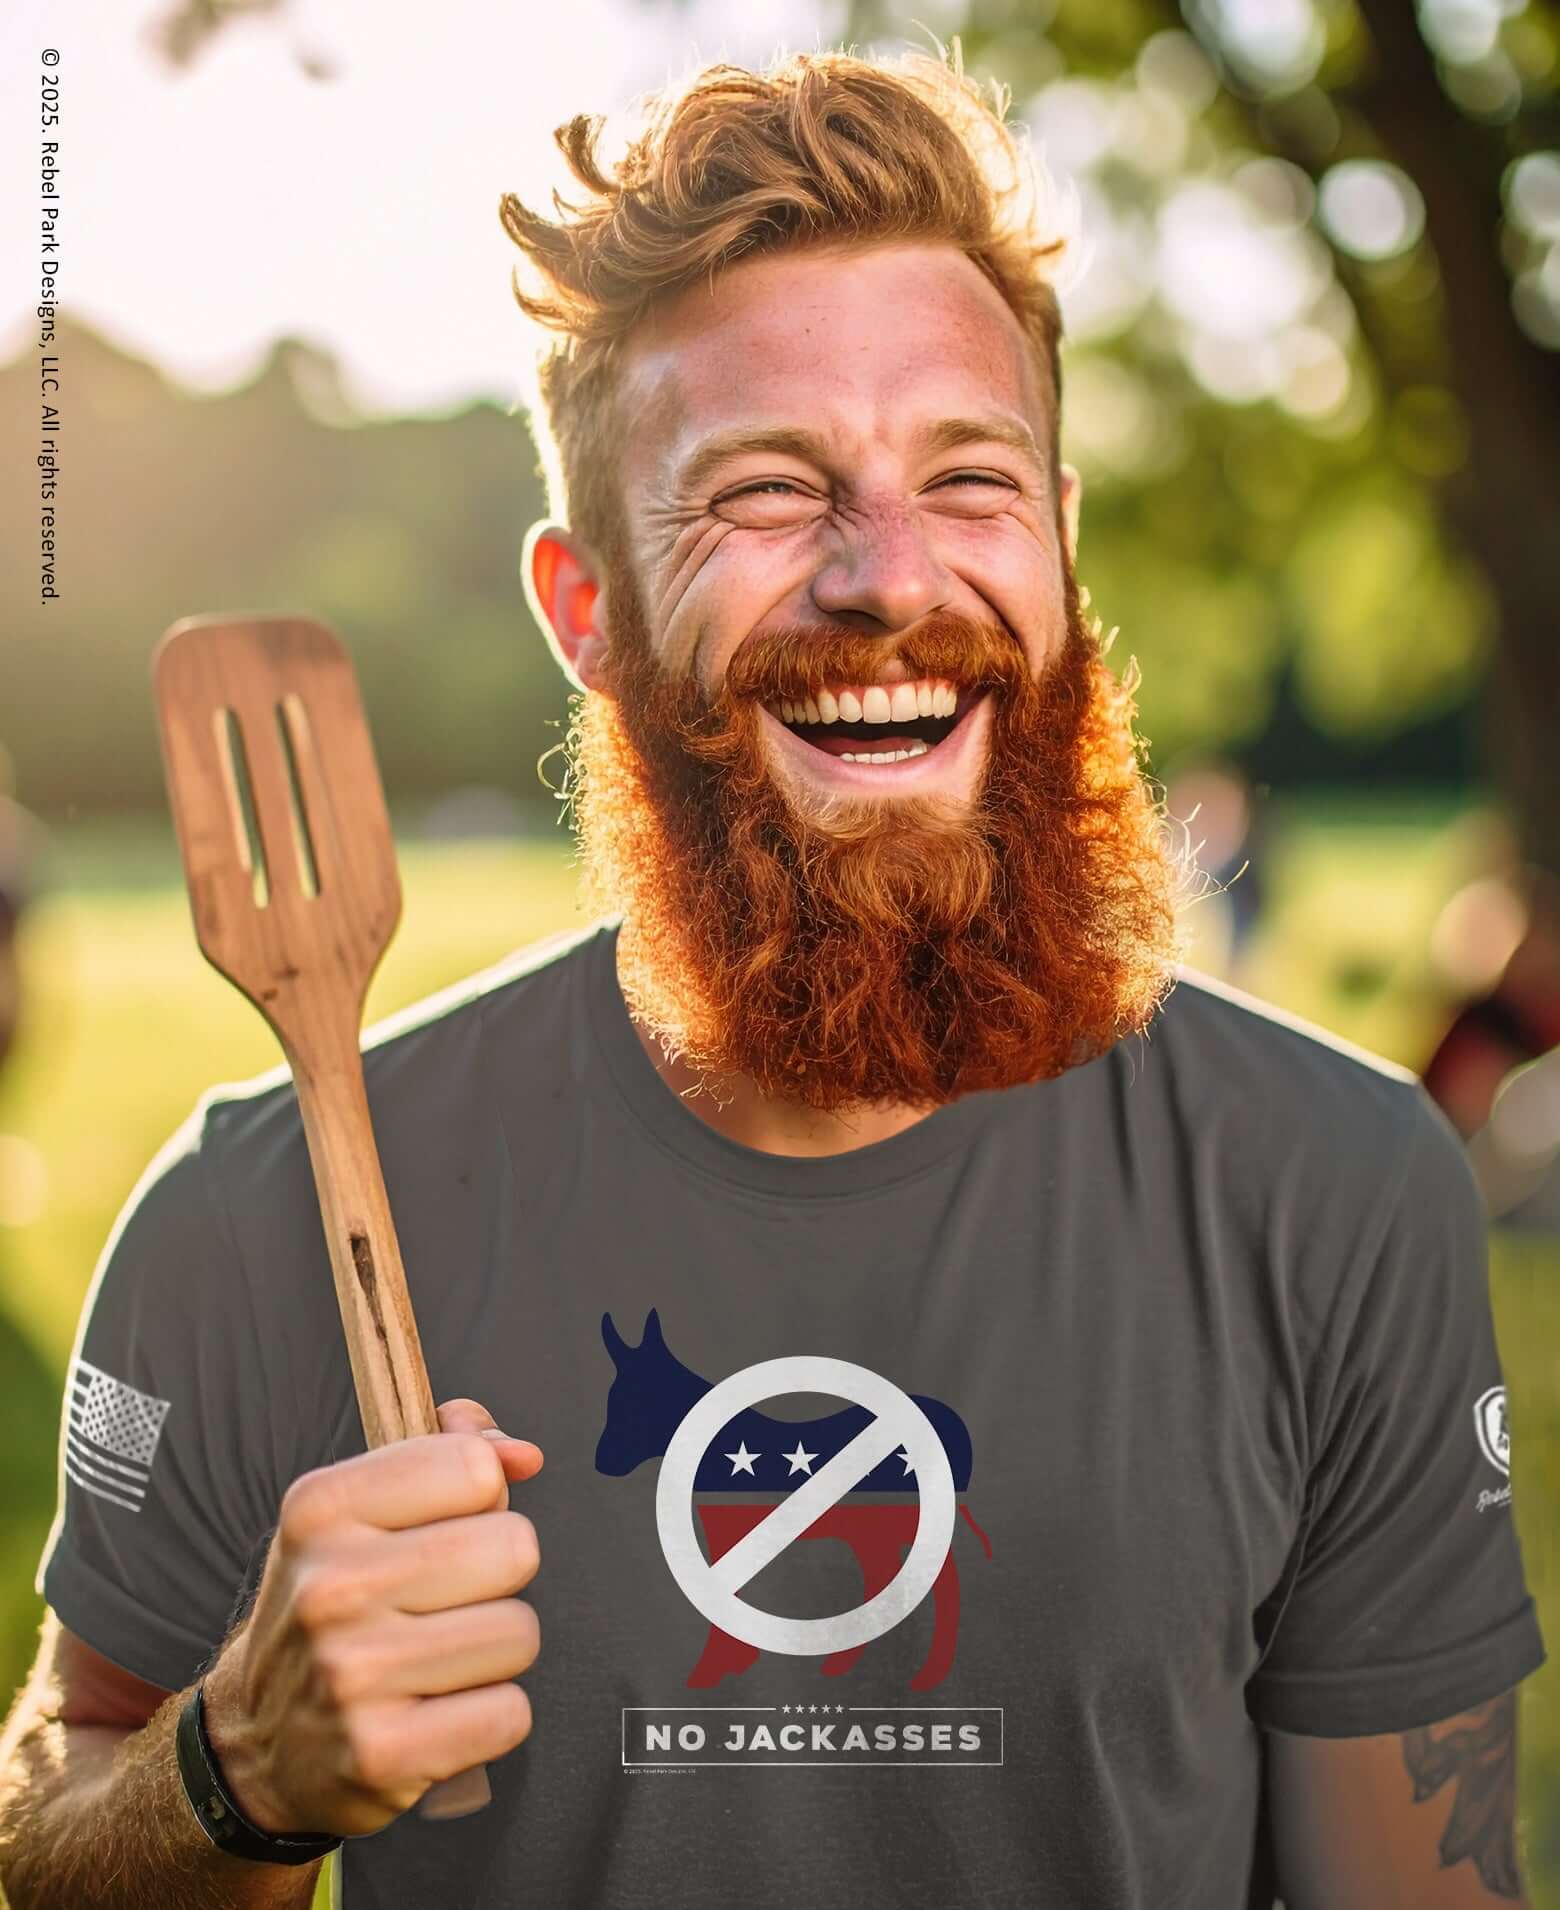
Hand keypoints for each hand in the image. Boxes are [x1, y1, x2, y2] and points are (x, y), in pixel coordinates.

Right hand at [201, 1399, 542, 1837]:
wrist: (258, 1737)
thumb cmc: (335, 1605)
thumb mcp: (363, 1509)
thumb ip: (450, 1451)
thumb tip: (523, 1454)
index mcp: (322, 1508)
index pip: (474, 1466)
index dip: (481, 1499)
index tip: (443, 1528)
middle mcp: (330, 1587)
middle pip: (514, 1547)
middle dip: (498, 1576)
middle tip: (444, 1603)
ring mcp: (352, 1675)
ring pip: (519, 1632)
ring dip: (495, 1651)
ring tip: (437, 1658)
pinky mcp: (381, 1754)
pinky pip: (510, 1714)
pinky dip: (490, 1716)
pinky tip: (438, 1712)